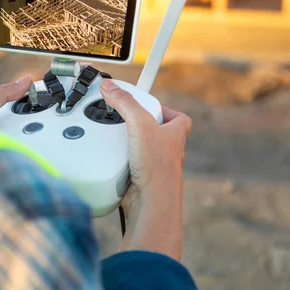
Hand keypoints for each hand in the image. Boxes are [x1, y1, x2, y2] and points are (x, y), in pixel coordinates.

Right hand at [100, 79, 191, 259]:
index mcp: (176, 135)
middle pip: (156, 132)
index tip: (148, 104)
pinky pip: (130, 165)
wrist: (151, 202)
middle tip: (125, 119)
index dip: (165, 109)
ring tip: (114, 137)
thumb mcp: (141, 124)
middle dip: (140, 126)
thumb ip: (125, 103)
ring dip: (128, 144)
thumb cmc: (158, 167)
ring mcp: (154, 166)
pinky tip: (111, 158)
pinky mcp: (140, 178)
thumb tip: (110, 87)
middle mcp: (168, 151)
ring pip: (142, 149)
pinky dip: (119, 161)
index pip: (178, 118)